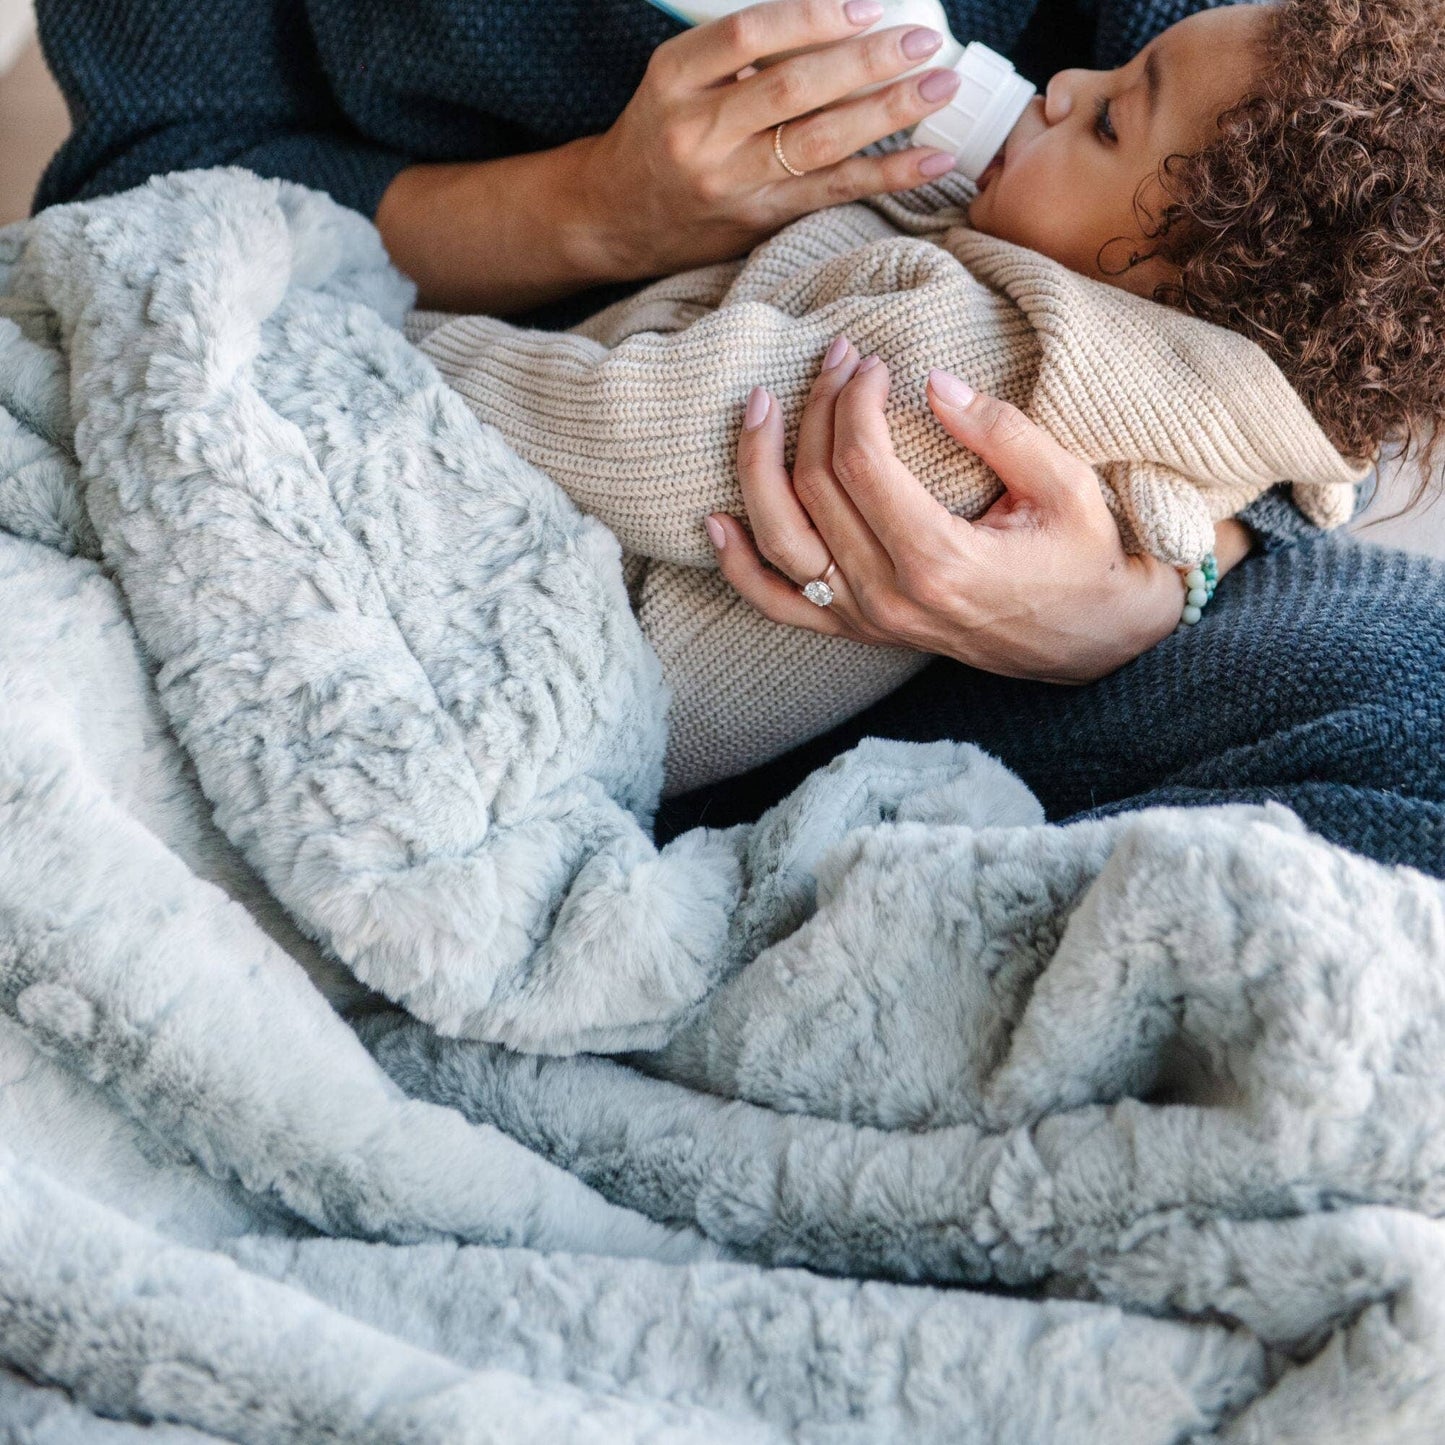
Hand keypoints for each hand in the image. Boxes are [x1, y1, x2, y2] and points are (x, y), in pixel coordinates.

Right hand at [570, 0, 963, 281]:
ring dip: (888, 113)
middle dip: (867, 62)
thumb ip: (739, 55)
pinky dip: (887, 175)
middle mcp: (699, 132)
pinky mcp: (756, 220)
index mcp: (675, 79)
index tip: (867, 6)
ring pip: (819, 142)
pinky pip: (831, 192)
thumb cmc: (659, 134)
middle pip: (794, 89)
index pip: (748, 34)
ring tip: (940, 87)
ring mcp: (729, 182)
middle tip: (923, 41)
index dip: (812, 17)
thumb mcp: (678, 79)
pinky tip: (931, 160)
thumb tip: (833, 22)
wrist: (616, 216)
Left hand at [705, 339, 1251, 683]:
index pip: (861, 461)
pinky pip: (777, 603)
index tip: (873, 361)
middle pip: (816, 485)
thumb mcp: (1065, 487)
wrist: (1086, 644)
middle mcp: (888, 595)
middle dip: (816, 409)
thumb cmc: (1082, 559)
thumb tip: (936, 381)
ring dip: (759, 465)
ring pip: (781, 537)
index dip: (855, 398)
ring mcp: (865, 618)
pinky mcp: (855, 630)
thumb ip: (1002, 431)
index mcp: (938, 559)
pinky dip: (740, 564)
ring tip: (759, 406)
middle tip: (834, 359)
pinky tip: (715, 520)